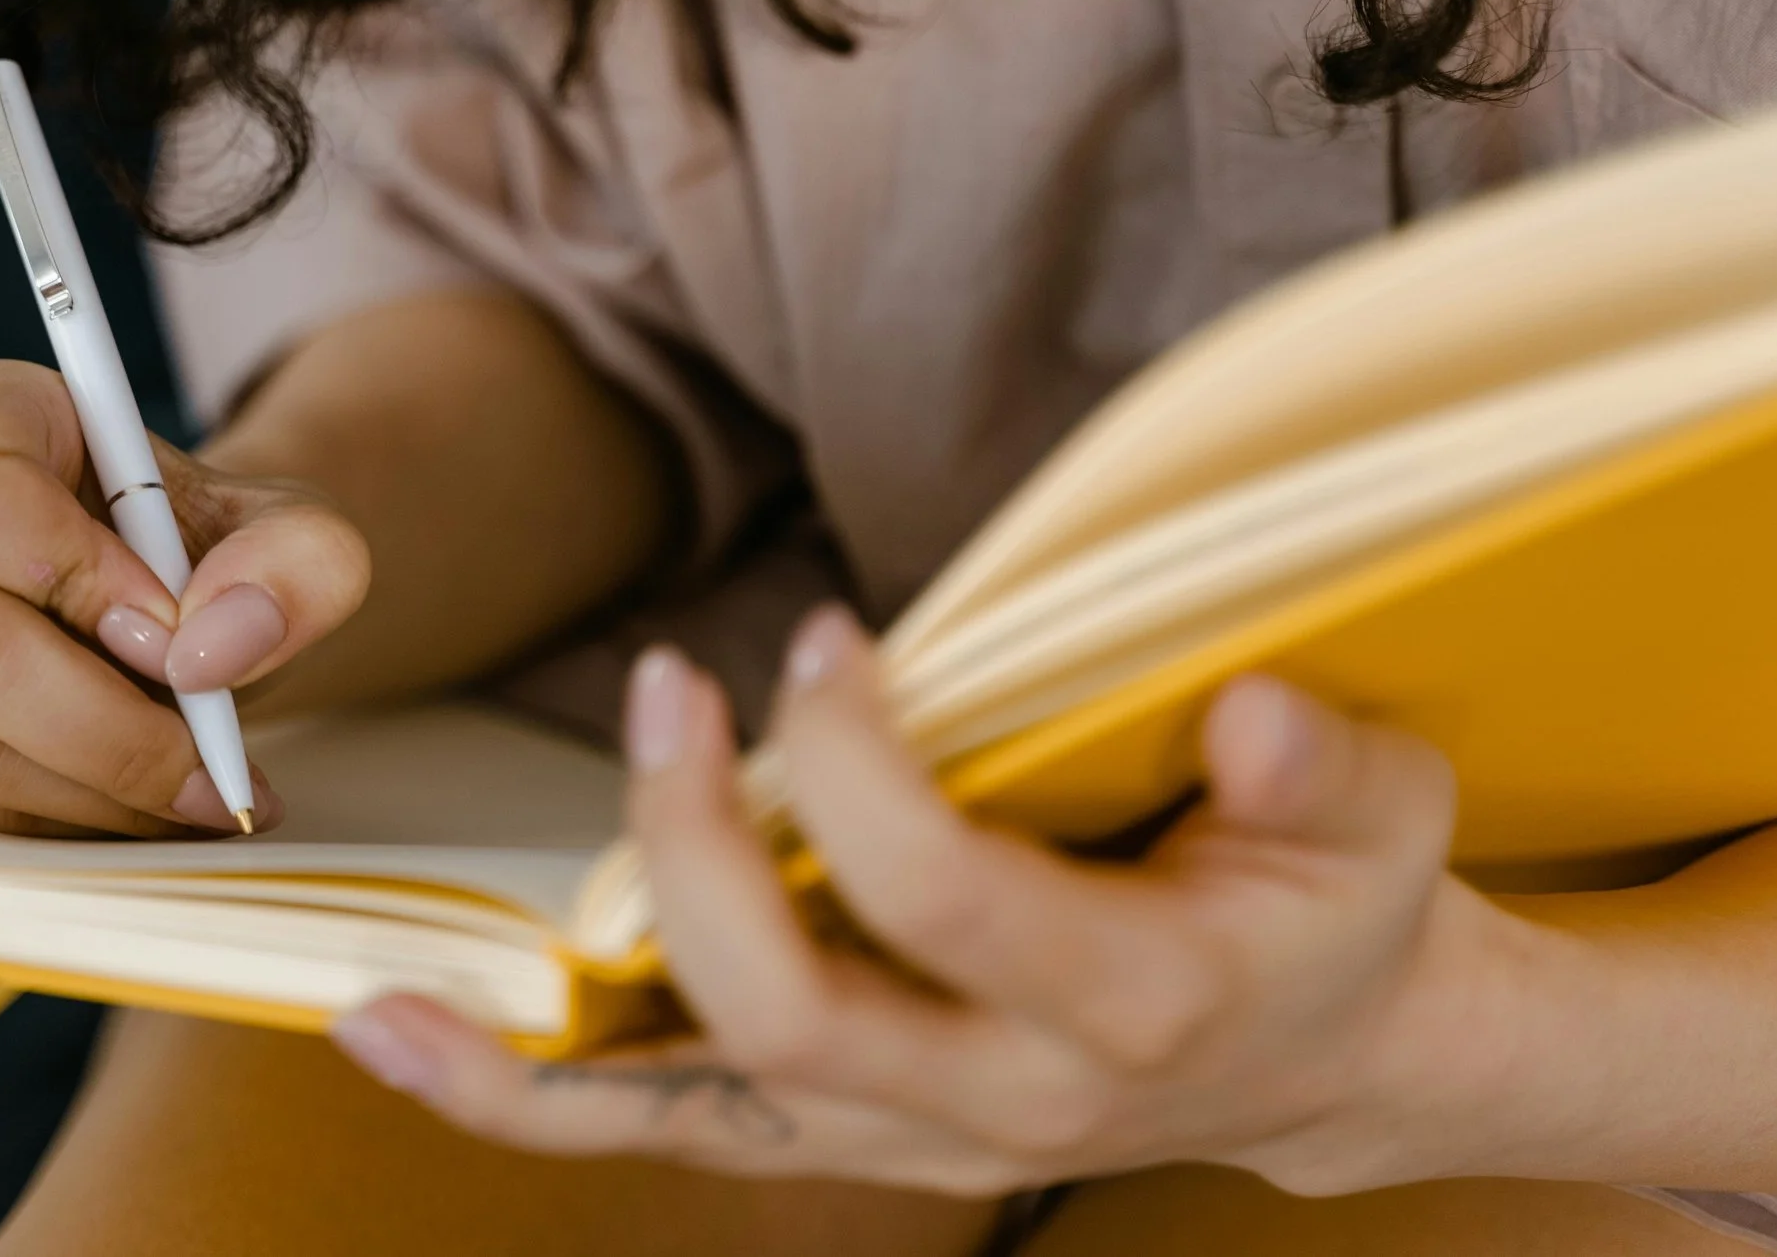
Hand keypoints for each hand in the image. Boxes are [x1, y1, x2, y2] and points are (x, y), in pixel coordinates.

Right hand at [0, 359, 369, 836]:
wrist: (179, 606)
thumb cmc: (218, 553)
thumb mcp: (297, 534)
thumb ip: (296, 564)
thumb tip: (213, 650)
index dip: (76, 582)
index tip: (178, 637)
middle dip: (109, 736)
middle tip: (212, 777)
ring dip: (92, 794)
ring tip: (192, 795)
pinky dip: (51, 820)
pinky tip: (128, 803)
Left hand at [330, 607, 1520, 1196]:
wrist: (1319, 1053)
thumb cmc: (1333, 906)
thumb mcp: (1382, 816)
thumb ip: (1321, 768)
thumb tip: (1246, 717)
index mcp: (1137, 1004)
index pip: (951, 902)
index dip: (862, 770)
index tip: (825, 640)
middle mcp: (1006, 1099)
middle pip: (795, 1012)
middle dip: (700, 848)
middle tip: (667, 689)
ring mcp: (913, 1135)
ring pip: (701, 1106)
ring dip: (545, 1044)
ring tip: (395, 986)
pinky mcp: (846, 1130)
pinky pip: (669, 1129)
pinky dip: (533, 1099)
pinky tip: (409, 1040)